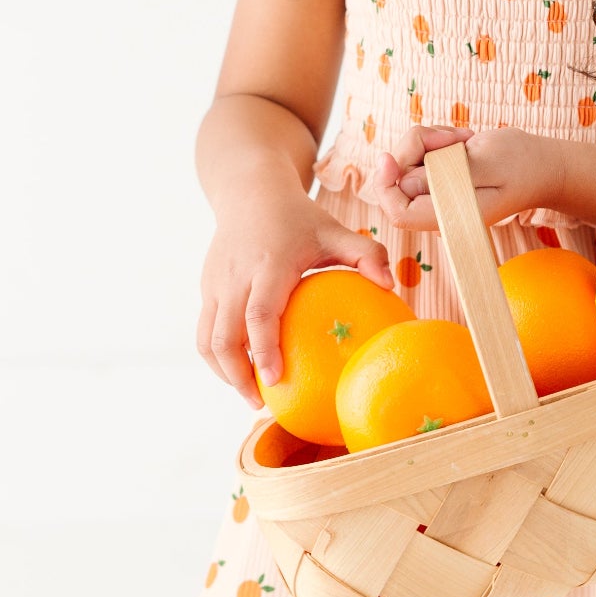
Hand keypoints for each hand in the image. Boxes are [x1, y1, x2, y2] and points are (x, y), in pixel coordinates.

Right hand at [197, 185, 394, 410]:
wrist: (248, 192)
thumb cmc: (299, 218)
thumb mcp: (334, 230)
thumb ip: (366, 254)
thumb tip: (391, 285)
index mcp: (267, 265)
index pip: (259, 314)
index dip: (264, 350)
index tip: (274, 380)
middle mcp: (234, 278)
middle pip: (223, 337)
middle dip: (238, 377)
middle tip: (262, 404)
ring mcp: (214, 285)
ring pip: (207, 340)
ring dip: (224, 373)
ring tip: (250, 394)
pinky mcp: (206, 290)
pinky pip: (204, 332)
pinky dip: (218, 358)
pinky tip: (241, 372)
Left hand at [365, 124, 562, 230]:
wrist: (542, 166)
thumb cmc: (521, 164)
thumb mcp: (486, 163)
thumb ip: (445, 176)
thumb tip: (404, 182)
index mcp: (451, 217)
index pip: (399, 213)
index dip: (386, 186)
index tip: (388, 157)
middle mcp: (439, 210)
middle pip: (399, 179)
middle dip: (416, 147)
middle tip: (453, 137)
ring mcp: (438, 194)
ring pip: (408, 161)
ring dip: (430, 140)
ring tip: (465, 138)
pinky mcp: (439, 178)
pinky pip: (421, 153)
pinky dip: (436, 139)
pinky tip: (463, 140)